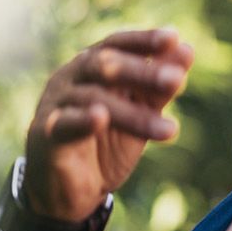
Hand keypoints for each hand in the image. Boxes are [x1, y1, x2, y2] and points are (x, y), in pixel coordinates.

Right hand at [22, 28, 194, 221]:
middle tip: (177, 80)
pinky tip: (101, 118)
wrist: (68, 191)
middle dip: (143, 73)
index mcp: (91, 66)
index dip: (143, 40)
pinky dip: (83, 119)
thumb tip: (187, 51)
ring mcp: (55, 103)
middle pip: (105, 65)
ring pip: (93, 99)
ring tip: (169, 129)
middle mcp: (70, 77)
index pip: (117, 44)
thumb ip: (158, 88)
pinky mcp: (45, 134)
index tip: (173, 39)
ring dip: (133, 114)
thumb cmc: (104, 144)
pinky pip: (64, 123)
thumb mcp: (138, 114)